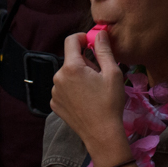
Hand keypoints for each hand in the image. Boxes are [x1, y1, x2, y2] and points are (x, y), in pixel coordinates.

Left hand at [50, 31, 128, 165]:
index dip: (83, 38)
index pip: (71, 40)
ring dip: (78, 76)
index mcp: (71, 67)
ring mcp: (54, 92)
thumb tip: (100, 32)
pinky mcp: (54, 103)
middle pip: (71, 59)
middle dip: (84, 62)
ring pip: (67, 74)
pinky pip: (63, 88)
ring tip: (93, 90)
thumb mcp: (112, 73)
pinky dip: (73, 89)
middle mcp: (58, 77)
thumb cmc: (110, 102)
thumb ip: (104, 50)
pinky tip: (85, 100)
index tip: (93, 43)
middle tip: (99, 75)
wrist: (102, 134)